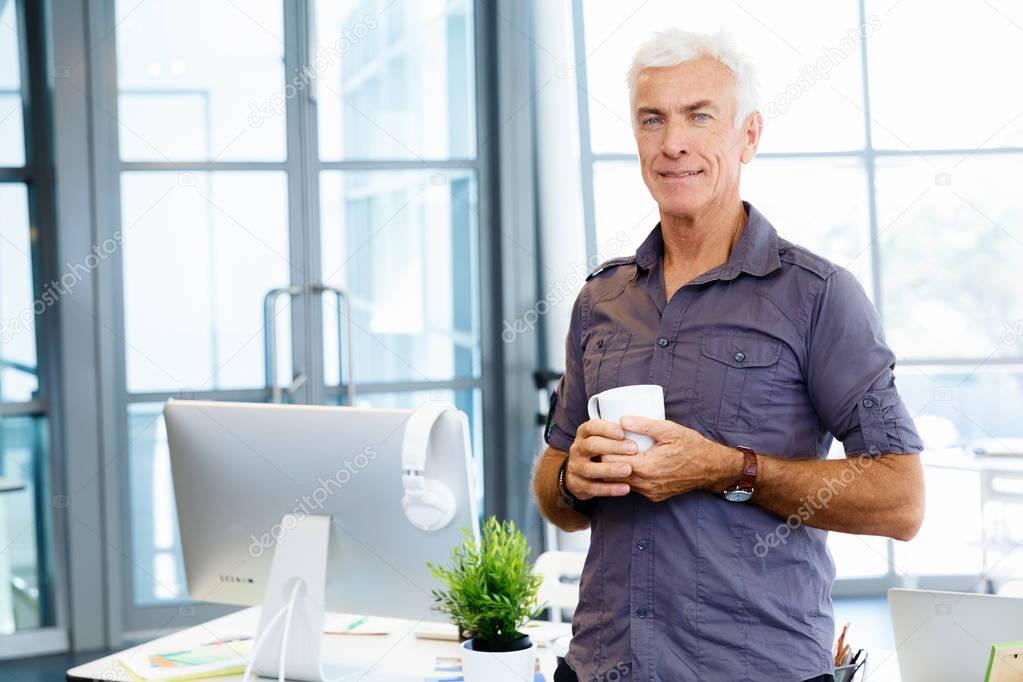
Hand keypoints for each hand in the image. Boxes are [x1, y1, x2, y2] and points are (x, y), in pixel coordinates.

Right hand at [565, 419, 638, 499]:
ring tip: (628, 469)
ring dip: (610, 469)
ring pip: (590, 468)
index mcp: (584, 434)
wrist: (579, 475)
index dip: (607, 428)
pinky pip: (593, 488)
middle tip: (633, 449)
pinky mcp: (578, 484)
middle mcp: (578, 449)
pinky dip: (610, 489)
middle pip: (591, 445)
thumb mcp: (603, 438)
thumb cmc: (599, 452)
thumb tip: (637, 424)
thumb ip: (616, 433)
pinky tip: (625, 488)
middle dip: (612, 447)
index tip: (623, 432)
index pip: (592, 427)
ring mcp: (576, 467)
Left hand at [601, 416, 741, 502]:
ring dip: (619, 469)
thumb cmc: (691, 446)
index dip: (606, 449)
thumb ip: (644, 425)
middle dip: (609, 459)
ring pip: (623, 483)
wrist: (712, 467)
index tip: (607, 439)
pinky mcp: (655, 496)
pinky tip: (635, 463)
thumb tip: (621, 420)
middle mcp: (647, 484)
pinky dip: (631, 476)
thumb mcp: (669, 430)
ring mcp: (651, 492)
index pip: (612, 461)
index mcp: (647, 467)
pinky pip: (635, 487)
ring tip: (621, 453)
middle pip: (613, 474)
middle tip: (610, 445)